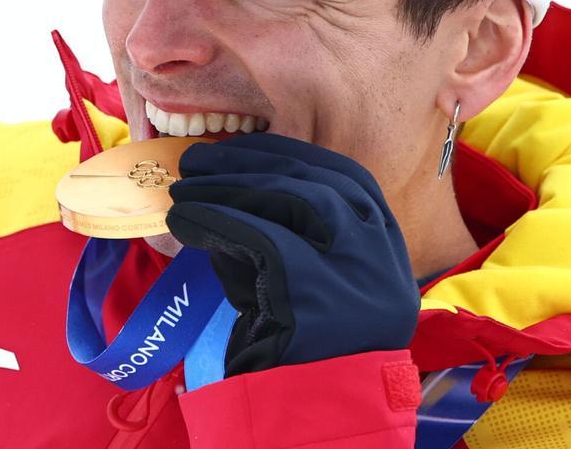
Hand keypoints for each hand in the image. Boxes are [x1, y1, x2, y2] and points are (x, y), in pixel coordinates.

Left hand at [165, 132, 420, 376]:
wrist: (310, 428)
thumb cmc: (300, 362)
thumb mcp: (304, 289)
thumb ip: (283, 240)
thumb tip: (225, 191)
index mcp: (388, 254)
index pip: (348, 179)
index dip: (292, 156)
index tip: (246, 149)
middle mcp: (382, 260)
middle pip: (318, 182)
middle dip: (252, 163)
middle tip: (197, 162)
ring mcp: (357, 279)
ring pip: (293, 200)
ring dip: (228, 187)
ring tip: (182, 190)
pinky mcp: (317, 299)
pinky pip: (262, 239)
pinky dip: (217, 220)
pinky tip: (185, 219)